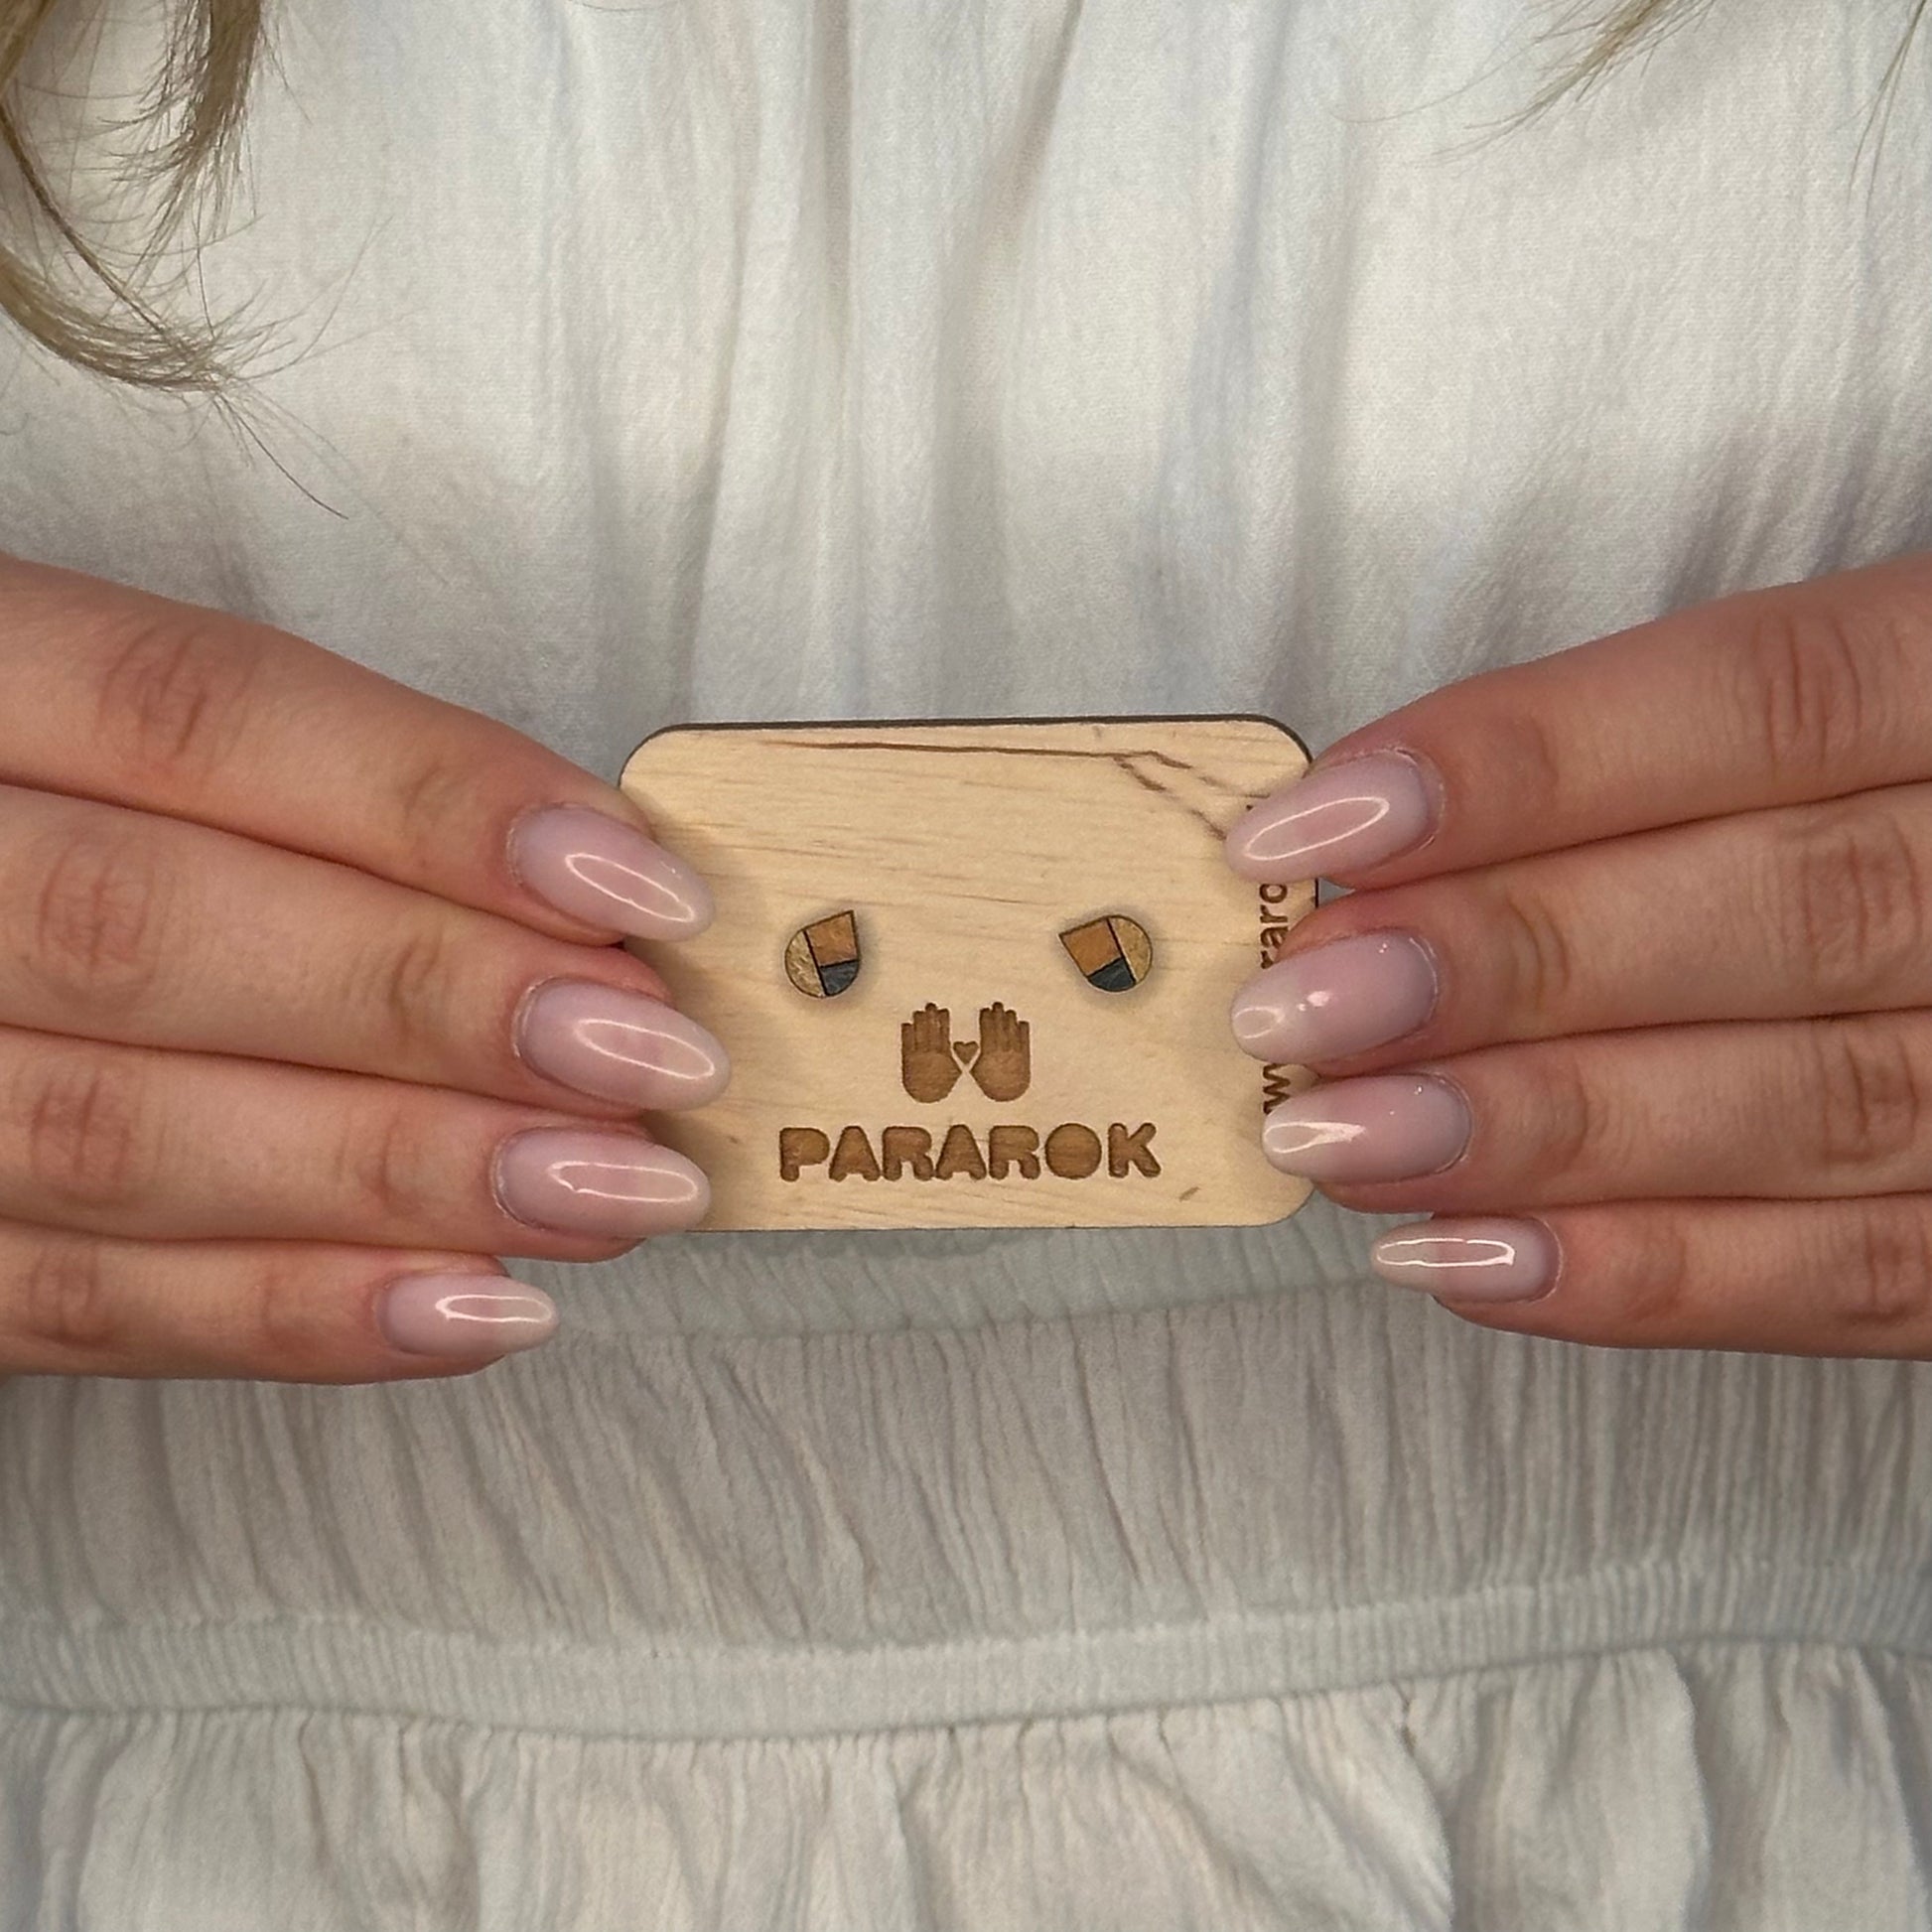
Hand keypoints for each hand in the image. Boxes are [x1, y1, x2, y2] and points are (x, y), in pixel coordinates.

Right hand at [0, 553, 727, 1381]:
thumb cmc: (55, 818)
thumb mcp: (113, 722)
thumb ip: (309, 787)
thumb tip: (582, 892)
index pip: (190, 715)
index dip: (430, 800)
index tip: (635, 880)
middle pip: (145, 930)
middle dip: (433, 1000)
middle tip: (654, 1055)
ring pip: (116, 1138)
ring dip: (406, 1176)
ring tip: (615, 1191)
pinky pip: (75, 1304)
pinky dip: (293, 1315)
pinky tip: (478, 1307)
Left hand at [901, 1004, 963, 1102]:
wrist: (925, 1097)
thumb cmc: (942, 1084)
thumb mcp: (957, 1071)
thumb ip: (965, 1056)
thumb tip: (974, 1044)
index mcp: (944, 1055)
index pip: (944, 1032)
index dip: (943, 1020)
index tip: (943, 1011)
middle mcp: (932, 1054)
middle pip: (931, 1030)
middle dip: (931, 1016)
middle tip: (931, 1005)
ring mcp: (919, 1056)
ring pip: (919, 1034)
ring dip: (919, 1022)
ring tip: (919, 1012)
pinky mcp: (908, 1060)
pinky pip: (907, 1043)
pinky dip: (907, 1034)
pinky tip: (907, 1024)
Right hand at [969, 1002, 1030, 1101]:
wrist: (1008, 1094)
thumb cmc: (989, 1082)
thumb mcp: (974, 1069)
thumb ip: (966, 1055)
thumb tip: (957, 1044)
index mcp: (989, 1052)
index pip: (987, 1029)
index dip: (986, 1018)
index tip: (985, 1011)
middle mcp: (1003, 1049)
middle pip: (1001, 1026)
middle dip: (998, 1013)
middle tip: (997, 1005)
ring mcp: (1015, 1051)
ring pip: (1013, 1030)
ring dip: (1010, 1019)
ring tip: (1008, 1012)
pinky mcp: (1025, 1055)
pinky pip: (1025, 1038)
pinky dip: (1023, 1030)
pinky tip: (1021, 1024)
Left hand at [1225, 553, 1931, 1358]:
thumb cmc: (1901, 789)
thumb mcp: (1863, 696)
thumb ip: (1665, 754)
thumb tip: (1381, 844)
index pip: (1760, 698)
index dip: (1527, 763)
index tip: (1314, 823)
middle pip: (1777, 912)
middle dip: (1510, 965)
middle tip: (1301, 1010)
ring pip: (1806, 1106)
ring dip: (1542, 1136)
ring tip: (1340, 1143)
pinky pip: (1859, 1277)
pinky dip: (1654, 1282)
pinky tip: (1468, 1263)